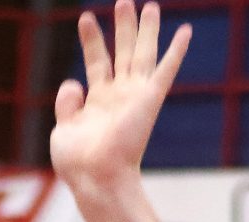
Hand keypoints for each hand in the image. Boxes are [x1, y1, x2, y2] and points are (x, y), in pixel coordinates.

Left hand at [50, 1, 191, 202]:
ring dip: (146, 30)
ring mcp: (135, 96)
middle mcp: (119, 95)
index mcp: (98, 101)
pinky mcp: (149, 100)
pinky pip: (165, 71)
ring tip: (148, 5)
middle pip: (123, 52)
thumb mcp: (63, 129)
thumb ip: (67, 104)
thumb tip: (73, 82)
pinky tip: (185, 31)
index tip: (86, 18)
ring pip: (143, 54)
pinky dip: (176, 51)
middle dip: (124, 26)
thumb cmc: (78, 162)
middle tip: (125, 1)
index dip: (92, 39)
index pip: (97, 62)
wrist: (94, 178)